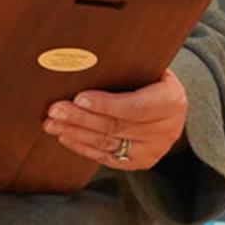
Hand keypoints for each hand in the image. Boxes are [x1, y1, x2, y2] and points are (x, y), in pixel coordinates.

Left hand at [41, 72, 188, 175]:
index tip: (79, 98)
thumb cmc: (151, 79)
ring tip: (52, 123)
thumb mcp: (148, 68)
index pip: (135, 107)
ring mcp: (154, 150)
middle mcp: (166, 130)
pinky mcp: (141, 162)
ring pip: (108, 143)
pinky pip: (107, 157)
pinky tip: (65, 136)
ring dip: (76, 133)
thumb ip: (126, 69)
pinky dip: (83, 147)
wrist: (170, 104)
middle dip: (81, 118)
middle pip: (117, 126)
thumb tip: (84, 62)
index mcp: (171, 101)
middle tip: (55, 110)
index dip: (106, 104)